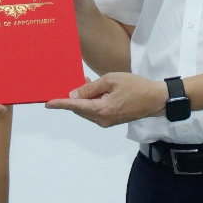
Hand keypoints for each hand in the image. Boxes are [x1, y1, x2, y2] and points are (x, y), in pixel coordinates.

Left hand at [45, 73, 165, 127]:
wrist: (155, 99)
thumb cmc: (135, 86)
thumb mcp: (111, 80)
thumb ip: (90, 87)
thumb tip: (73, 95)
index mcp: (101, 109)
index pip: (75, 106)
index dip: (60, 104)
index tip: (48, 103)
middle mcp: (101, 119)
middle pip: (80, 109)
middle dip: (72, 98)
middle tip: (69, 84)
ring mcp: (106, 122)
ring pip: (87, 111)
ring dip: (83, 99)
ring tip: (85, 82)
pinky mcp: (111, 120)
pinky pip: (95, 111)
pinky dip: (91, 102)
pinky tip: (94, 90)